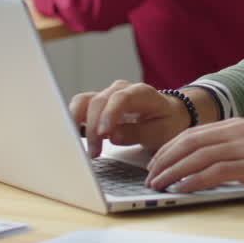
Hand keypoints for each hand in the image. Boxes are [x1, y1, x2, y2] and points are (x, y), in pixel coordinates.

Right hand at [68, 80, 191, 157]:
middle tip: (94, 153)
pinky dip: (74, 120)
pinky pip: (80, 106)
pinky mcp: (98, 103)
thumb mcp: (160, 132)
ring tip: (85, 147)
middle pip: (98, 102)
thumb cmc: (166, 122)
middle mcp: (121, 89)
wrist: (169, 114)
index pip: (120, 98)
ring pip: (84, 101)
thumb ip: (137, 133)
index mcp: (141, 93)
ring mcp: (108, 94)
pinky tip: (75, 137)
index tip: (103, 133)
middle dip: (93, 128)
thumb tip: (112, 136)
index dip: (109, 114)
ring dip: (79, 124)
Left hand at [145, 118, 243, 193]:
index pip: (193, 133)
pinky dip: (193, 180)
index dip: (169, 147)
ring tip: (158, 184)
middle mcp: (238, 131)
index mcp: (237, 125)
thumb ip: (235, 149)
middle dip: (164, 159)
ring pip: (197, 156)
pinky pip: (215, 171)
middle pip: (189, 142)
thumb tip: (209, 164)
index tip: (155, 162)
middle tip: (149, 175)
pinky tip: (182, 189)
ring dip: (173, 171)